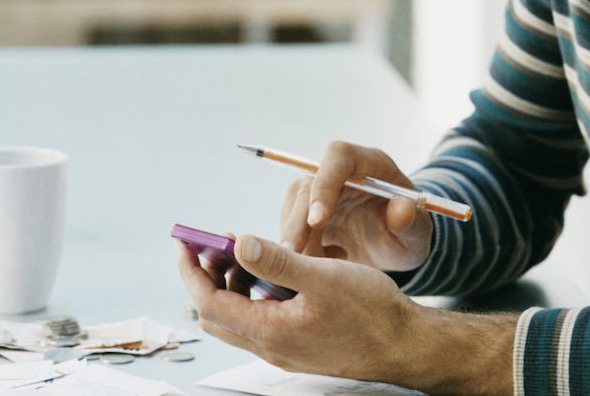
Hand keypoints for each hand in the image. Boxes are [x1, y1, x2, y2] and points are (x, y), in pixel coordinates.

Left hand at [175, 233, 517, 393]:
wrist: (405, 345)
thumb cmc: (371, 312)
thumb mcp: (324, 277)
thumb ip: (277, 262)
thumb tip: (239, 242)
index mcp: (270, 330)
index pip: (208, 302)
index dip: (191, 270)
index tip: (184, 240)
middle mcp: (270, 345)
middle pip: (215, 313)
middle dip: (205, 277)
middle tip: (209, 244)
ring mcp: (284, 349)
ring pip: (237, 318)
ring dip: (230, 285)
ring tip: (242, 252)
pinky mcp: (297, 346)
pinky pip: (259, 321)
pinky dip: (253, 295)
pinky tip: (273, 273)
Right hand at [280, 141, 430, 272]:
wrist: (398, 245)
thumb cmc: (411, 232)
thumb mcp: (419, 233)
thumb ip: (412, 222)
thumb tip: (401, 211)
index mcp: (371, 163)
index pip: (339, 157)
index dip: (324, 184)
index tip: (318, 220)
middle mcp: (342, 171)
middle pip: (308, 183)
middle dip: (298, 220)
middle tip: (293, 253)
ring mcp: (322, 190)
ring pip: (293, 204)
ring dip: (294, 236)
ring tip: (310, 268)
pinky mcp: (309, 210)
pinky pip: (291, 224)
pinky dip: (298, 247)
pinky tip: (318, 268)